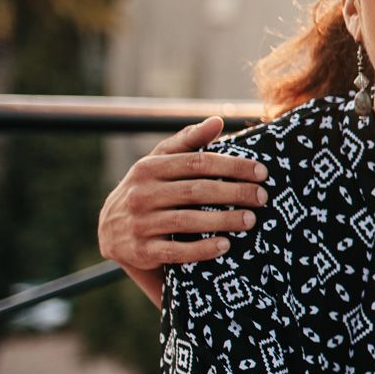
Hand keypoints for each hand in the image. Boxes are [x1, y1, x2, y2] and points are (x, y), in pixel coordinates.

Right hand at [98, 117, 266, 268]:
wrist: (112, 231)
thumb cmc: (148, 189)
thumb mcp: (160, 162)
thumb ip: (188, 142)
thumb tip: (218, 121)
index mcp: (148, 168)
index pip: (197, 162)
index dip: (232, 166)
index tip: (261, 172)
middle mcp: (140, 194)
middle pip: (196, 190)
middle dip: (234, 192)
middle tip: (262, 197)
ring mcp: (139, 223)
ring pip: (187, 221)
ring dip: (223, 220)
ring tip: (251, 220)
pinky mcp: (141, 251)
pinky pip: (176, 252)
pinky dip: (202, 249)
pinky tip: (226, 246)